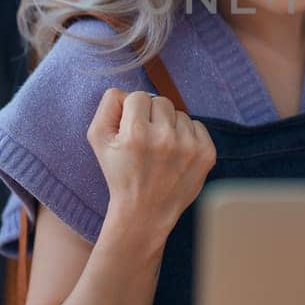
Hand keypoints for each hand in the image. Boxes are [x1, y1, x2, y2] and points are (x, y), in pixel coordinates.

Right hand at [87, 88, 216, 240]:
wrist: (145, 212)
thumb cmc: (119, 174)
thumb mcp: (98, 140)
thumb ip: (107, 106)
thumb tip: (126, 92)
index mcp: (136, 133)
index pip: (137, 96)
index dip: (131, 111)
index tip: (131, 130)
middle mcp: (164, 138)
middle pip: (161, 101)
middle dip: (152, 116)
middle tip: (146, 141)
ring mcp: (189, 146)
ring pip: (180, 113)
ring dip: (170, 126)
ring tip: (161, 150)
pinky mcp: (206, 154)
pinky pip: (197, 125)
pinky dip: (187, 135)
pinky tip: (176, 154)